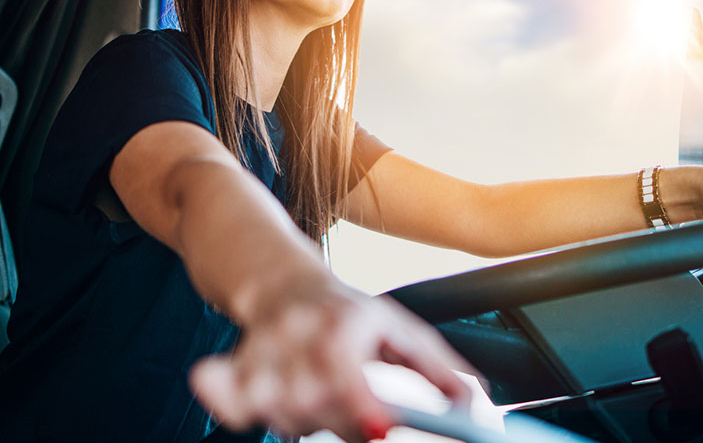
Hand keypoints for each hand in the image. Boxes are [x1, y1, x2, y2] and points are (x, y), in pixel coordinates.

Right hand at [188, 279, 474, 442]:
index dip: (360, 407)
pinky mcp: (234, 363)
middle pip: (313, 403)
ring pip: (276, 408)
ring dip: (298, 418)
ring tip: (314, 397)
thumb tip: (473, 403)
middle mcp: (299, 332)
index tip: (379, 425)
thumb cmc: (346, 311)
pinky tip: (258, 402)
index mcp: (345, 324)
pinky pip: (229, 399)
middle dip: (337, 418)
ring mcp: (262, 347)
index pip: (346, 375)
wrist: (280, 278)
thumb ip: (437, 368)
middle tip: (354, 407)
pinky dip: (237, 407)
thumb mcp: (398, 329)